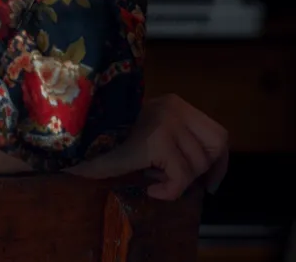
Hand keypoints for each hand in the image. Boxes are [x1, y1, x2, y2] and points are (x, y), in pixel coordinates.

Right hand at [65, 95, 228, 200]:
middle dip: (201, 172)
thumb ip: (173, 142)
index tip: (210, 183)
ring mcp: (167, 122)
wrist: (76, 139)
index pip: (217, 134)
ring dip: (177, 183)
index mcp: (174, 104)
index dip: (219, 163)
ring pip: (197, 166)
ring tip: (152, 180)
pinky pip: (180, 178)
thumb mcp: (148, 134)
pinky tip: (150, 190)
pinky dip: (169, 192)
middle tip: (177, 182)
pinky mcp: (157, 140)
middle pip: (215, 148)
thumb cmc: (106, 141)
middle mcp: (175, 108)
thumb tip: (201, 173)